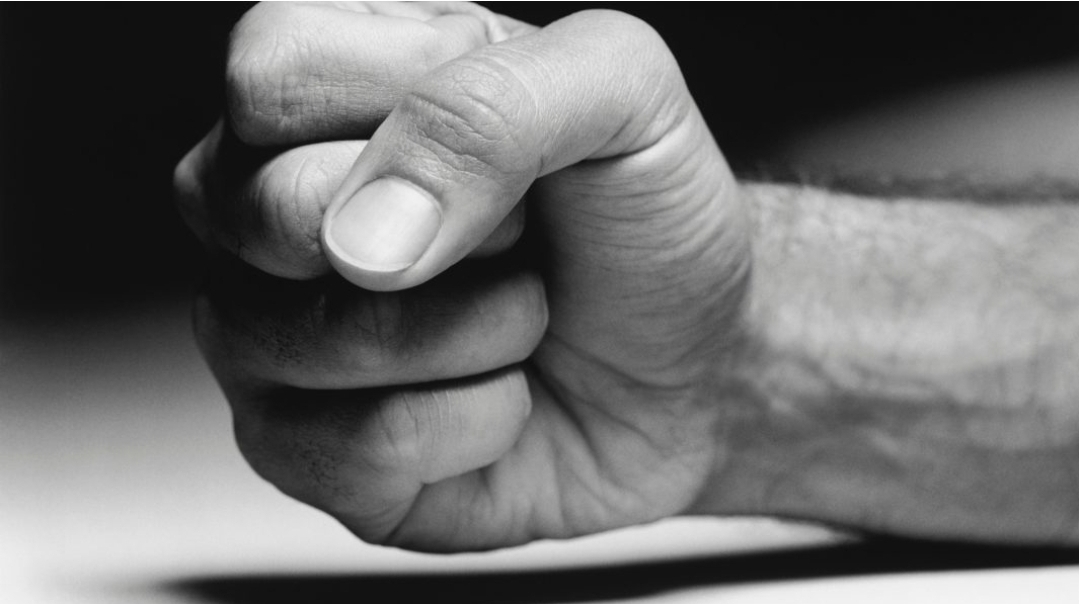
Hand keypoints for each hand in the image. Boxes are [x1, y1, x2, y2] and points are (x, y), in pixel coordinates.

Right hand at [175, 2, 752, 550]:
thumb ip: (490, 103)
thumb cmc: (644, 228)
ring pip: (308, 340)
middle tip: (518, 240)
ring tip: (516, 316)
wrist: (693, 368)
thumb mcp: (624, 97)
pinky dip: (474, 422)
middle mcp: (279, 207)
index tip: (507, 148)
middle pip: (264, 213)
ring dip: (473, 334)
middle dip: (450, 238)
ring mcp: (274, 332)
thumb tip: (362, 232)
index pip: (273, 75)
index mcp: (336, 89)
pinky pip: (354, 446)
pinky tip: (499, 394)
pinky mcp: (304, 448)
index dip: (407, 120)